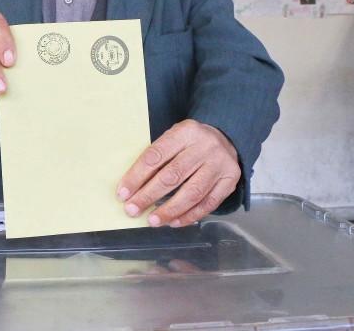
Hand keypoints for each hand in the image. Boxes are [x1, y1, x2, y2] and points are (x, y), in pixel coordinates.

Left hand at [116, 119, 239, 227]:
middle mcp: (205, 146)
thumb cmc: (191, 142)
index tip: (123, 193)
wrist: (226, 137)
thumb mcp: (174, 138)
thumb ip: (158, 157)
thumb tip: (132, 188)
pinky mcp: (230, 180)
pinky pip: (208, 203)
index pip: (156, 155)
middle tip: (132, 210)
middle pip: (173, 176)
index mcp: (185, 131)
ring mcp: (220, 163)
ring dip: (169, 210)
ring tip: (153, 220)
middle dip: (149, 196)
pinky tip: (174, 222)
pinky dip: (190, 215)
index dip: (137, 176)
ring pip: (192, 192)